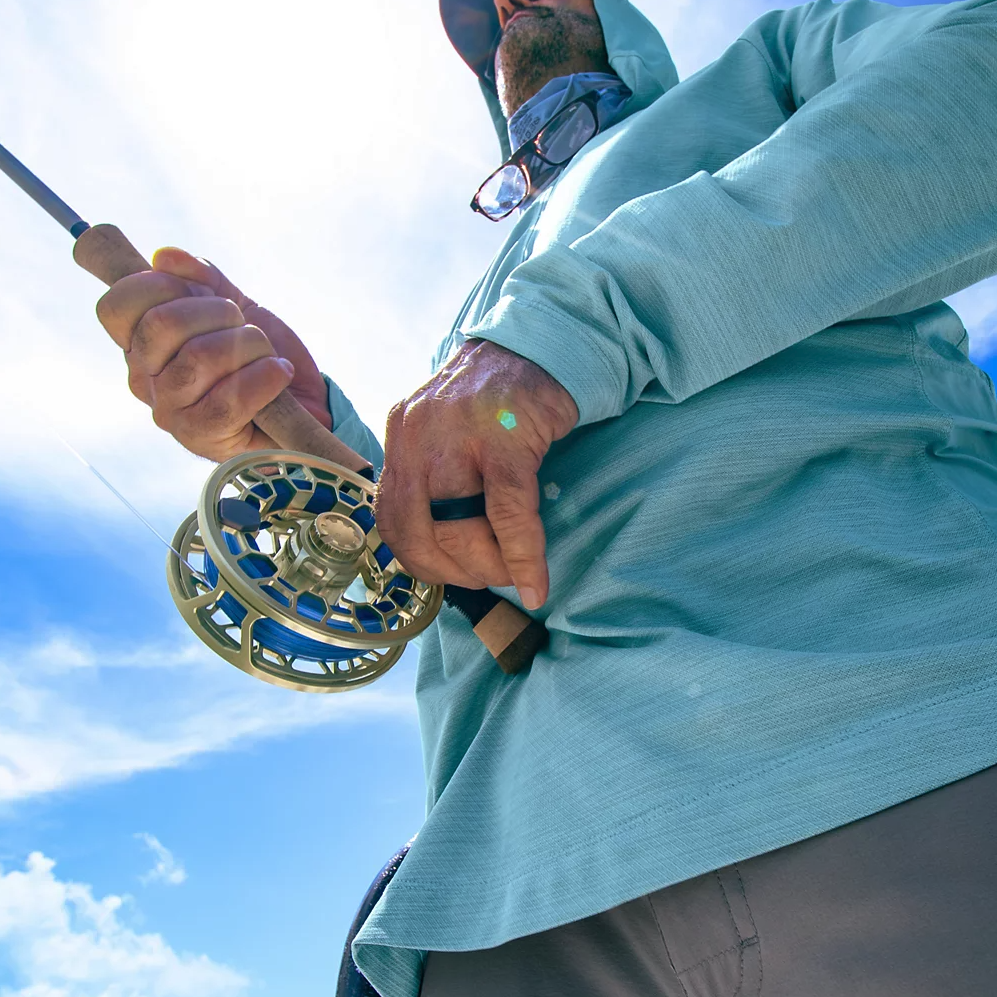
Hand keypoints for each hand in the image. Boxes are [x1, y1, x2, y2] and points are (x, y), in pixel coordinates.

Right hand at [95, 248, 330, 461]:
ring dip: (249, 345)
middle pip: (161, 324)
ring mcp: (171, 412)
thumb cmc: (264, 357)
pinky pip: (228, 399)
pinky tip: (278, 374)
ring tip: (267, 356)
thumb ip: (203, 278)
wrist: (308, 405)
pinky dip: (264, 377)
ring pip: (199, 357)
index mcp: (142, 345)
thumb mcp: (238, 307)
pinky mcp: (203, 439)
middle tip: (244, 326)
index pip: (115, 307)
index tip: (199, 288)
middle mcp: (146, 381)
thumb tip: (164, 257)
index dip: (155, 284)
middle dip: (218, 311)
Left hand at [375, 340, 577, 609]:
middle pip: (419, 530)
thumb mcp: (446, 431)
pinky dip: (523, 557)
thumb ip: (434, 476)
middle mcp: (417, 436)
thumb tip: (445, 546)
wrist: (540, 344)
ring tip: (512, 576)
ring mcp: (457, 436)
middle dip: (454, 572)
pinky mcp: (504, 440)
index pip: (390, 517)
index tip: (452, 574)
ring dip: (486, 568)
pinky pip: (509, 515)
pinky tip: (537, 583)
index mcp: (401, 435)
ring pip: (458, 529)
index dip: (420, 559)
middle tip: (487, 581)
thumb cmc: (497, 398)